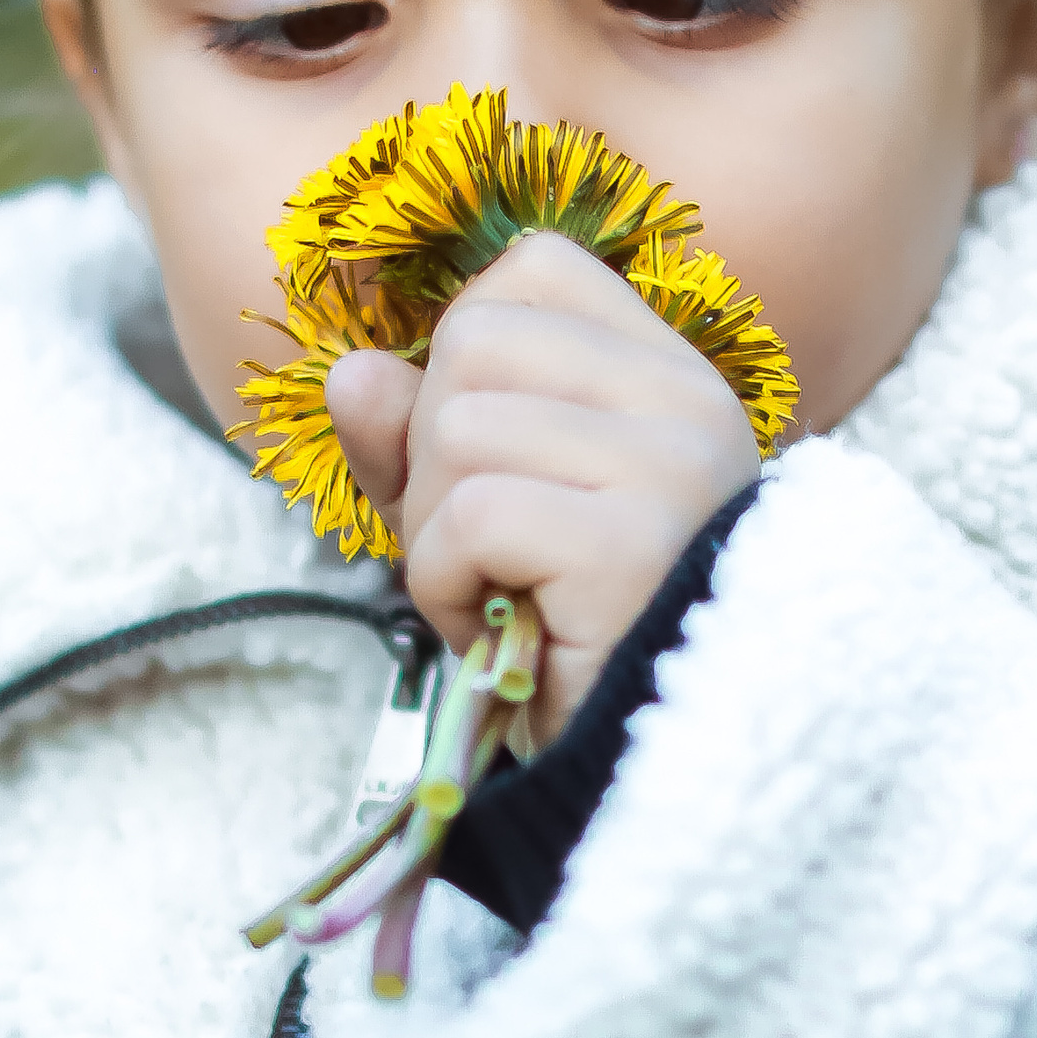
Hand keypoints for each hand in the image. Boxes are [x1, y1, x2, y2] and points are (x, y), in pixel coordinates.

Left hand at [324, 232, 760, 740]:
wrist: (648, 768)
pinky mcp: (633, 544)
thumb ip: (414, 434)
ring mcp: (669, 468)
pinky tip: (502, 635)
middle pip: (474, 340)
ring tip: (501, 598)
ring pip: (458, 426)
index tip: (490, 459)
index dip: (464, 356)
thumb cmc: (568, 634)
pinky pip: (471, 514)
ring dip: (436, 535)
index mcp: (666, 374)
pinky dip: (449, 585)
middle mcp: (685, 402)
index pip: (533, 269)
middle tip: (486, 553)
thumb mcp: (479, 514)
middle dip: (432, 457)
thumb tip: (350, 372)